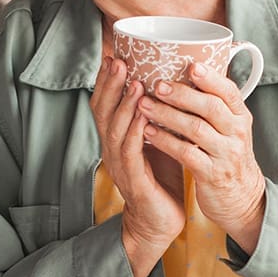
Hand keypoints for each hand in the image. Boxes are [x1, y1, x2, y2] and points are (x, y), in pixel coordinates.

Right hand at [91, 57, 185, 276]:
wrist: (160, 222)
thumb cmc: (161, 179)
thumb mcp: (159, 141)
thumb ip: (158, 116)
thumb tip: (173, 84)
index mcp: (117, 138)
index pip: (106, 104)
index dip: (106, 80)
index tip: (113, 54)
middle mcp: (112, 149)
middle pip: (103, 112)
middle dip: (110, 84)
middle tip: (118, 60)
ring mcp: (120, 165)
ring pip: (114, 129)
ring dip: (123, 104)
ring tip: (133, 81)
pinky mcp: (133, 181)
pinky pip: (130, 153)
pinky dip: (134, 133)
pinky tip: (142, 117)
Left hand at [138, 61, 266, 252]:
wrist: (240, 197)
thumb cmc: (226, 155)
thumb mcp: (229, 128)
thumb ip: (213, 104)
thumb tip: (188, 70)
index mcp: (240, 116)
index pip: (229, 92)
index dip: (210, 78)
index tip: (190, 65)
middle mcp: (236, 132)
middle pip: (210, 107)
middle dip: (182, 94)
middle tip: (156, 84)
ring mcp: (225, 154)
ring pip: (195, 129)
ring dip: (167, 115)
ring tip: (143, 104)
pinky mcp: (212, 174)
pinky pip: (186, 153)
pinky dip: (165, 141)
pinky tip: (148, 131)